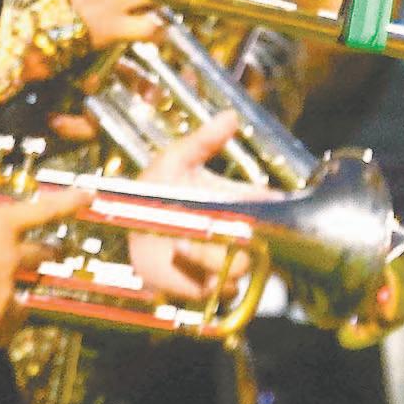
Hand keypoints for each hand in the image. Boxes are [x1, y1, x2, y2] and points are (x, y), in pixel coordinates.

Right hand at [0, 188, 91, 342]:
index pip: (43, 210)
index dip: (69, 203)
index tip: (88, 198)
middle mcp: (9, 255)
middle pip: (44, 254)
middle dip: (51, 254)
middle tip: (54, 254)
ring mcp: (5, 289)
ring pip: (28, 294)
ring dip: (20, 295)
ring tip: (8, 302)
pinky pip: (7, 327)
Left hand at [128, 112, 259, 300]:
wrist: (124, 226)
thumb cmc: (154, 190)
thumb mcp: (175, 160)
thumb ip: (204, 141)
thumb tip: (231, 115)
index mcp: (237, 202)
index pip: (273, 207)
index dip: (279, 208)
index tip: (268, 205)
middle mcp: (237, 233)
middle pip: (264, 244)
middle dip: (241, 238)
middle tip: (213, 228)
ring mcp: (224, 261)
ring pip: (242, 268)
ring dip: (211, 257)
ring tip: (180, 244)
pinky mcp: (206, 286)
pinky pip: (219, 289)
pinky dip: (199, 275)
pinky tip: (177, 258)